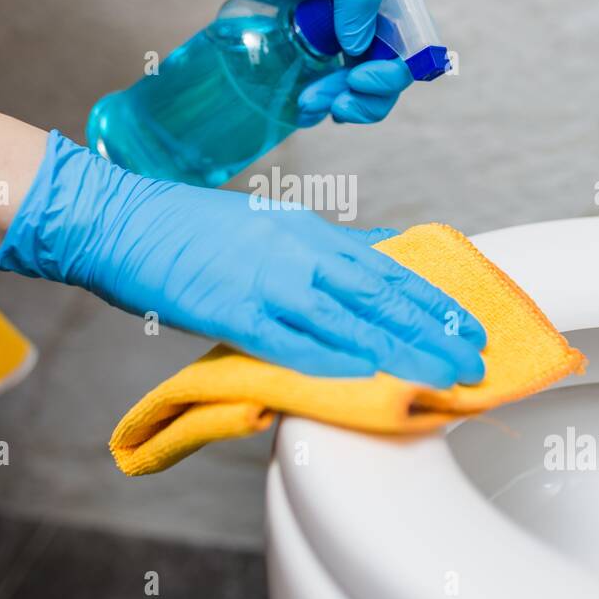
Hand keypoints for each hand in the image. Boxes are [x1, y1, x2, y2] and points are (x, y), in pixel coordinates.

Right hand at [0, 132, 485, 384]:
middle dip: (434, 332)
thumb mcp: (269, 223)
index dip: (431, 301)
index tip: (467, 325)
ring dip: (402, 353)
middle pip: (382, 296)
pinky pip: (292, 342)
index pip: (386, 269)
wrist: (122, 220)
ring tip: (442, 379)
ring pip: (351, 321)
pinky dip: (333, 361)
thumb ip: (319, 247)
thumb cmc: (189, 226)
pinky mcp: (233, 311)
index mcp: (309, 232)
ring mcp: (267, 280)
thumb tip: (370, 256)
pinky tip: (368, 378)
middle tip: (476, 361)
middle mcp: (299, 252)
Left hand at [164, 0, 419, 124]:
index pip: (414, 46)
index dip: (392, 73)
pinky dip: (329, 100)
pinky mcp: (330, 44)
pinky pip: (342, 83)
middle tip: (322, 100)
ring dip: (343, 102)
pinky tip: (306, 105)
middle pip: (391, 73)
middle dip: (361, 94)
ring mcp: (357, 29)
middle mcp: (385, 11)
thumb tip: (360, 45)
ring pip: (366, 85)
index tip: (356, 79)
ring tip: (307, 103)